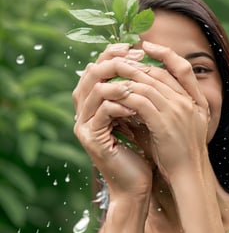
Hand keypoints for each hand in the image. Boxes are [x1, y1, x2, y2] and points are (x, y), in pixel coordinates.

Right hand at [72, 43, 152, 198]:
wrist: (136, 184)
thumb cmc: (139, 150)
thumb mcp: (136, 117)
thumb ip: (132, 94)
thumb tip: (142, 65)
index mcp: (93, 103)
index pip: (96, 68)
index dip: (113, 54)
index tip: (135, 48)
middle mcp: (83, 112)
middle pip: (91, 73)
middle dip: (115, 62)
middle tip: (136, 58)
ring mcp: (84, 125)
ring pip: (94, 90)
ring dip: (118, 81)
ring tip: (139, 81)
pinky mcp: (90, 139)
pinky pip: (103, 112)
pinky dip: (120, 105)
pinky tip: (136, 105)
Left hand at [115, 41, 211, 180]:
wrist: (190, 177)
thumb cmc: (181, 155)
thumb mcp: (179, 127)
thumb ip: (166, 108)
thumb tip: (141, 96)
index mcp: (198, 101)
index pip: (182, 68)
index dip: (164, 53)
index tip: (146, 45)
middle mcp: (189, 102)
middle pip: (160, 72)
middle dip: (137, 64)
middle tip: (117, 58)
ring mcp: (178, 111)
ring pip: (148, 84)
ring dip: (127, 77)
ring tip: (110, 72)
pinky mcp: (164, 122)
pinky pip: (140, 101)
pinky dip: (126, 95)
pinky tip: (113, 94)